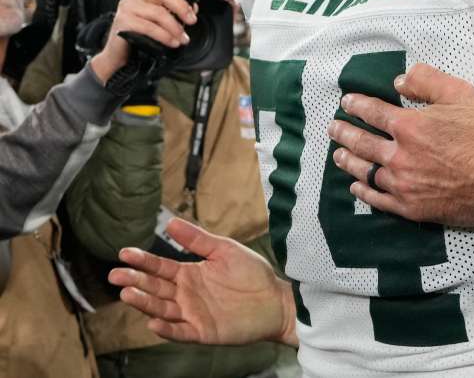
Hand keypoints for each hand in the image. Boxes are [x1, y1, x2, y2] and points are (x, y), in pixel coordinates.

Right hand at [89, 0, 196, 83]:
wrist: (118, 54)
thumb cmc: (138, 36)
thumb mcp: (159, 22)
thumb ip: (174, 13)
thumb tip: (192, 9)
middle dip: (182, 8)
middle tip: (192, 21)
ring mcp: (127, 7)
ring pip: (159, 13)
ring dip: (175, 28)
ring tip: (182, 39)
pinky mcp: (123, 21)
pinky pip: (150, 27)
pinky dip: (164, 36)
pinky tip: (171, 42)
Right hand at [107, 217, 296, 346]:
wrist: (277, 299)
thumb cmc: (253, 274)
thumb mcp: (224, 250)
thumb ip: (198, 240)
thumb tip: (170, 222)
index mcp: (189, 274)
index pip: (159, 267)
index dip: (142, 261)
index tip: (123, 253)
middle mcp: (186, 295)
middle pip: (155, 288)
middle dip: (135, 281)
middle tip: (115, 275)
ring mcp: (193, 314)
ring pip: (162, 309)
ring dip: (144, 303)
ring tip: (127, 294)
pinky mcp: (203, 332)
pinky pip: (180, 332)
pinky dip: (167, 329)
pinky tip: (153, 322)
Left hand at [329, 64, 473, 226]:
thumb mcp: (460, 94)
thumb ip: (426, 81)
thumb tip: (399, 81)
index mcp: (409, 126)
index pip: (374, 112)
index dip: (358, 105)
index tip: (347, 103)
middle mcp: (399, 155)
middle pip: (362, 142)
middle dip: (345, 133)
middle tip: (333, 128)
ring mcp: (402, 183)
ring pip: (365, 171)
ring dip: (349, 161)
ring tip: (338, 155)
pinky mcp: (411, 207)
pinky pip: (379, 199)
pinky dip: (364, 191)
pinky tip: (356, 186)